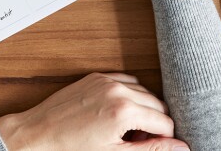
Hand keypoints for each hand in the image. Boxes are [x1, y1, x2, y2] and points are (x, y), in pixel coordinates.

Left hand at [0, 73, 189, 150]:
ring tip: (125, 129)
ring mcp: (106, 80)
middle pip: (158, 105)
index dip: (162, 139)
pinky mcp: (96, 76)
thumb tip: (182, 148)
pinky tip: (117, 112)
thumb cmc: (71, 149)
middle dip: (153, 124)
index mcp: (125, 111)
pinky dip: (128, 95)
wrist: (37, 134)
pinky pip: (126, 80)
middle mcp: (118, 90)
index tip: (148, 147)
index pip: (165, 122)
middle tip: (135, 141)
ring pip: (144, 92)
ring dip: (142, 109)